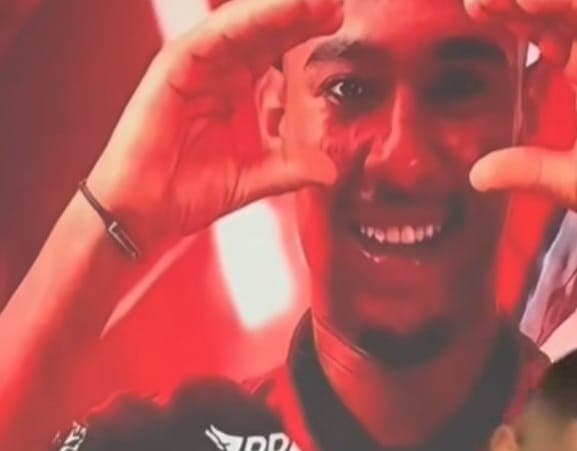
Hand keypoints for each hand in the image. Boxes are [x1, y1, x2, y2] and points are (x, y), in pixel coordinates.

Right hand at [86, 0, 340, 252]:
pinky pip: (213, 38)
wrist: (147, 212)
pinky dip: (243, 23)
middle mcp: (218, 70)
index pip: (277, 53)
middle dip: (300, 12)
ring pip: (241, 26)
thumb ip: (292, 168)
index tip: (339, 19)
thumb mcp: (255, 178)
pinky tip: (274, 12)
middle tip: (336, 1)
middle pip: (264, 31)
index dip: (307, 33)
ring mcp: (196, 66)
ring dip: (278, 9)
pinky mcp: (174, 68)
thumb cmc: (191, 193)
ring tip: (313, 1)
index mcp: (238, 89)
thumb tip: (330, 171)